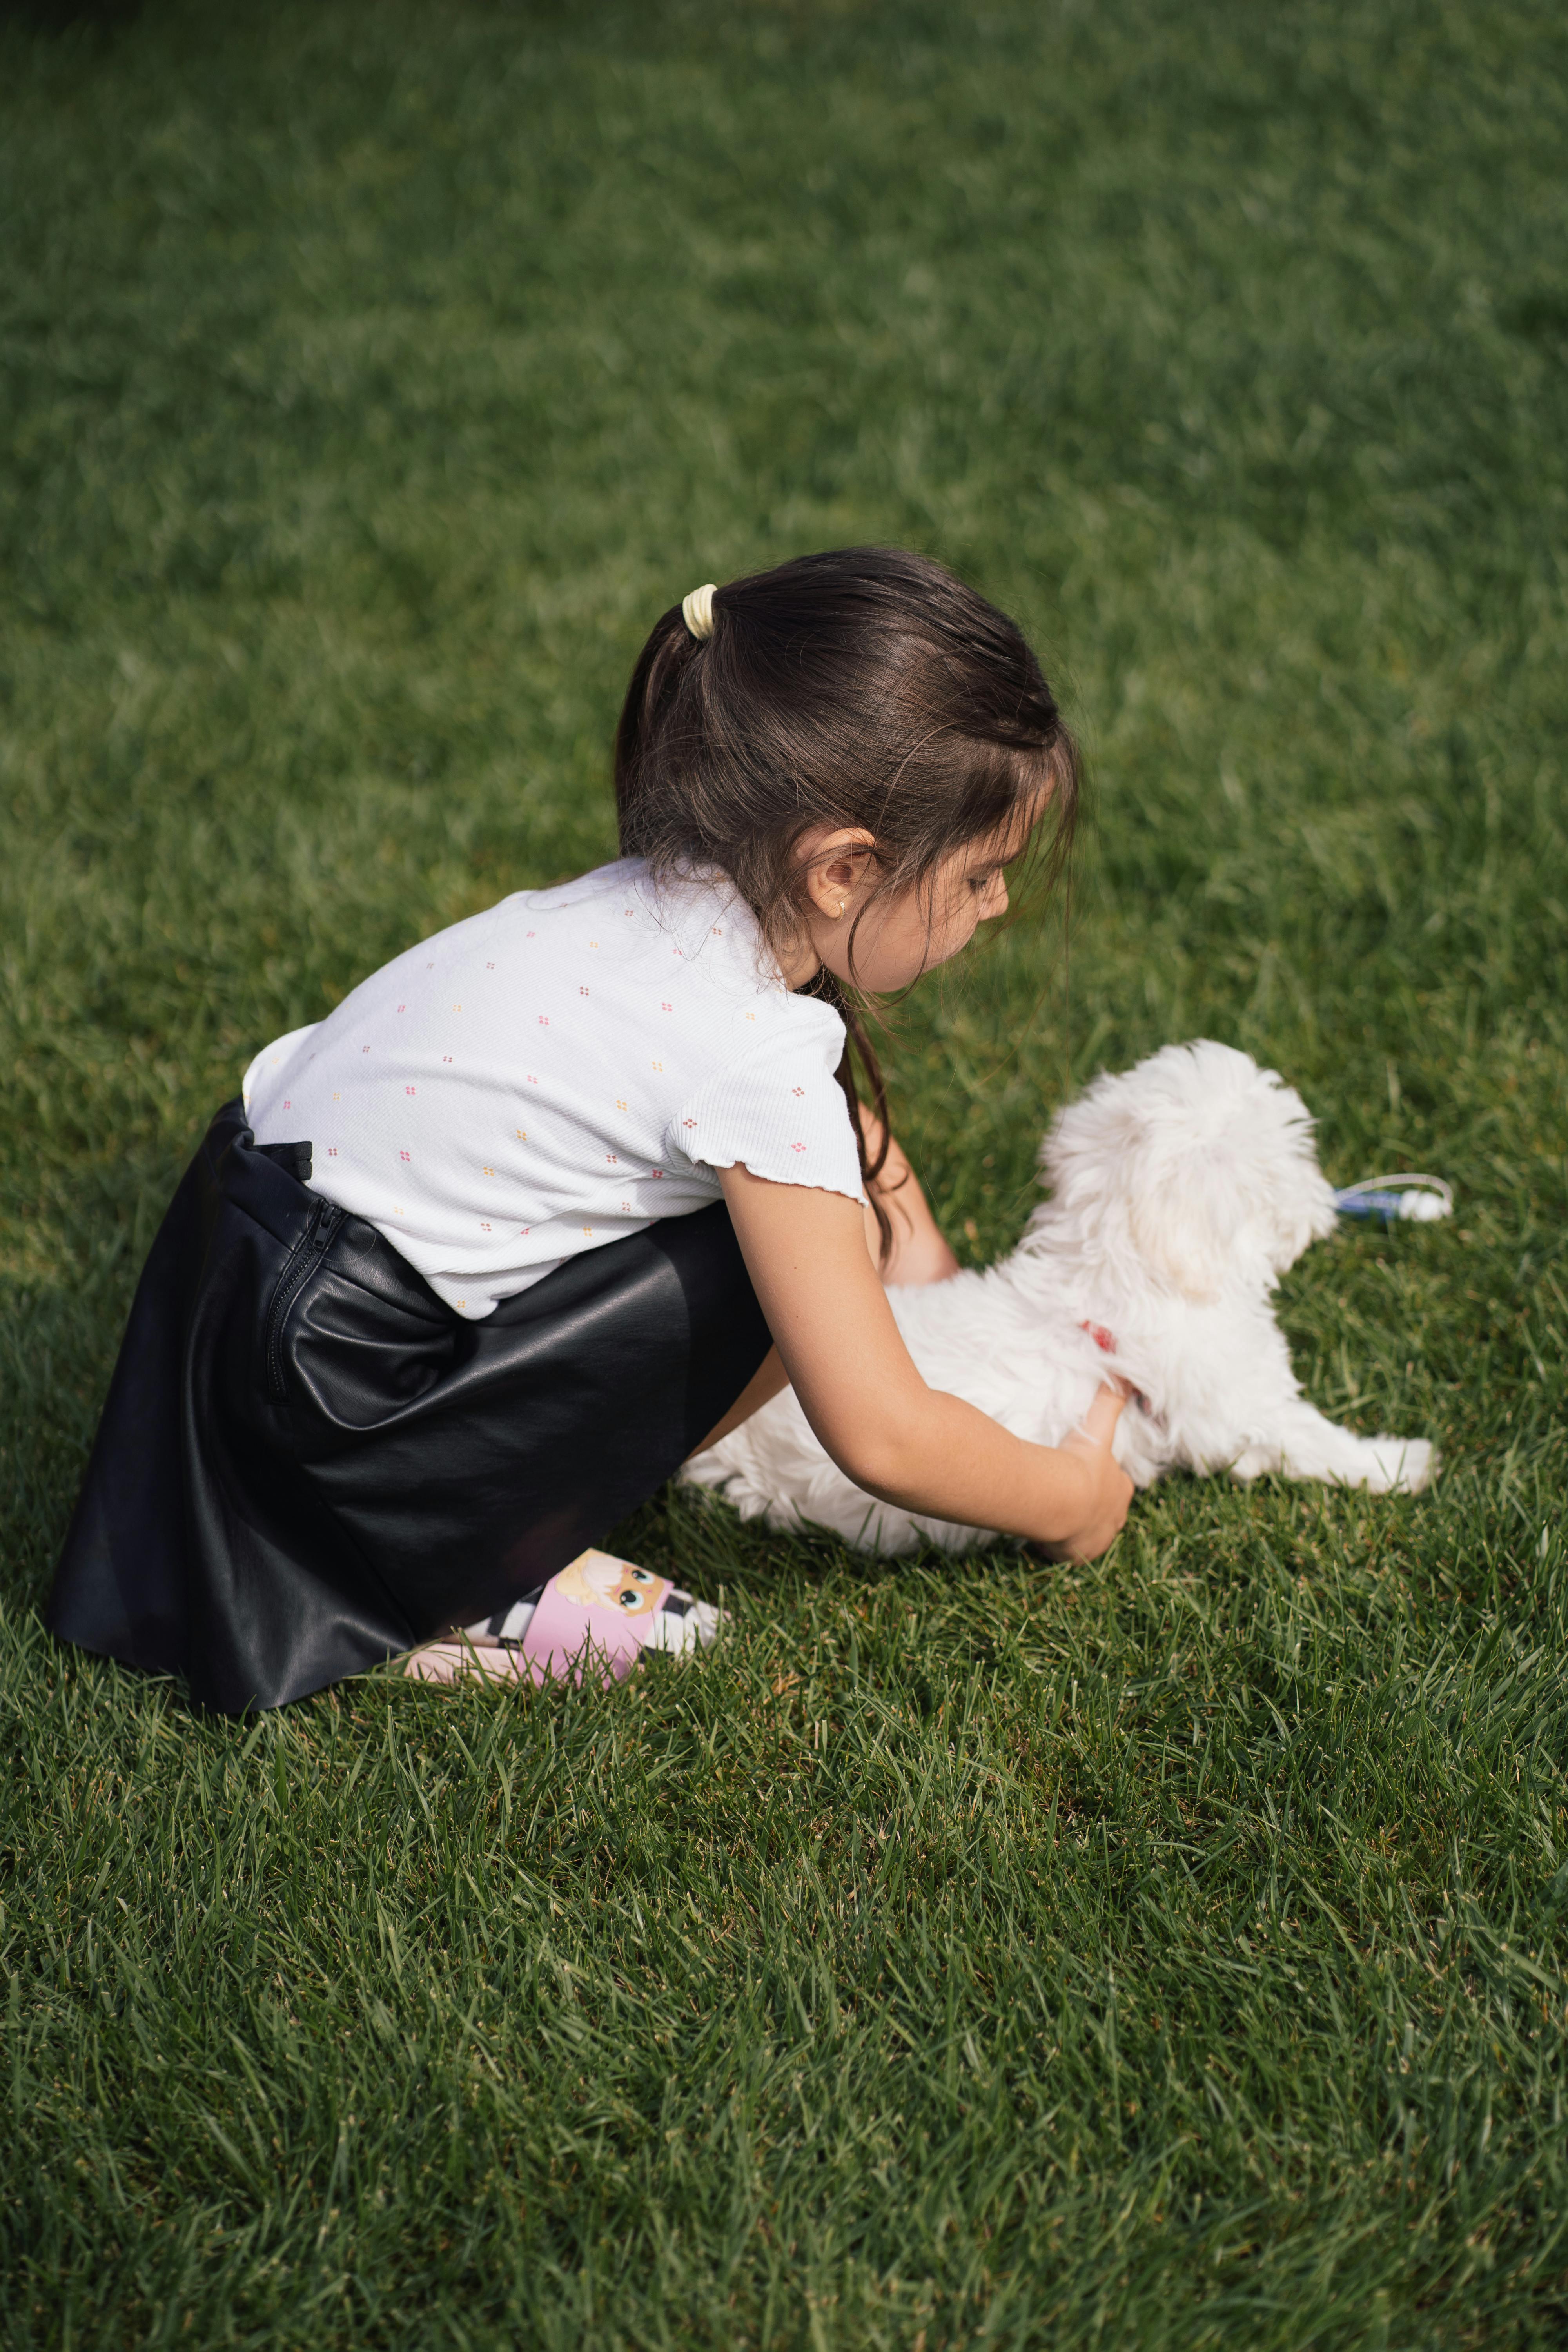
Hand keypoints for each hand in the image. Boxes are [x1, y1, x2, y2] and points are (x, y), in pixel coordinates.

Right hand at [1039, 1383, 1134, 1562]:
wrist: (1062, 1498)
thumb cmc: (1080, 1462)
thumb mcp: (1097, 1425)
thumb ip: (1110, 1394)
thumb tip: (1117, 1345)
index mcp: (1120, 1488)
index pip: (1116, 1484)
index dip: (1102, 1481)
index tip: (1083, 1476)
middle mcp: (1114, 1517)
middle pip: (1105, 1511)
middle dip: (1090, 1507)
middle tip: (1066, 1498)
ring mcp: (1098, 1539)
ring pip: (1088, 1533)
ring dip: (1074, 1528)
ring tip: (1052, 1518)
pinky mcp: (1080, 1556)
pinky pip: (1069, 1553)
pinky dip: (1059, 1547)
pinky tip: (1042, 1539)